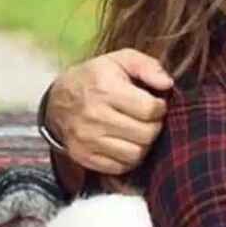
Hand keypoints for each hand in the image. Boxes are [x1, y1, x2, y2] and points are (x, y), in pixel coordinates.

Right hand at [46, 48, 173, 174]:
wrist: (58, 99)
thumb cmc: (96, 77)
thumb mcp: (121, 60)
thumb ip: (148, 66)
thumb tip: (167, 84)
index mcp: (105, 88)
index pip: (149, 109)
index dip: (161, 107)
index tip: (157, 103)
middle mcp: (95, 116)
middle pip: (146, 134)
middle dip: (155, 126)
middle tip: (150, 119)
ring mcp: (87, 139)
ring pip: (135, 154)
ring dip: (144, 144)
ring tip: (140, 130)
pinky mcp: (83, 156)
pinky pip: (119, 167)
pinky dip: (129, 158)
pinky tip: (127, 142)